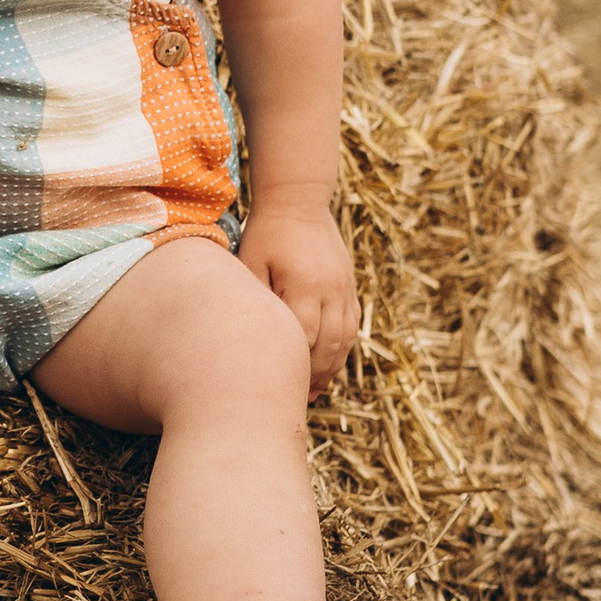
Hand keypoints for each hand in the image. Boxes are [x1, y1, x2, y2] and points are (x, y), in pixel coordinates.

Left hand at [237, 200, 358, 398]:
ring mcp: (345, 289)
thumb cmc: (265, 232)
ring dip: (330, 369)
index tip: (277, 388)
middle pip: (327, 347)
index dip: (292, 368)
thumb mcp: (250, 262)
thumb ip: (254, 298)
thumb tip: (249, 338)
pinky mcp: (349, 285)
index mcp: (305, 286)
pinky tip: (327, 365)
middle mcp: (331, 291)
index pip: (302, 339)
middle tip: (294, 402)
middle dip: (313, 377)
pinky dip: (341, 349)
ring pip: (344, 340)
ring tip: (312, 391)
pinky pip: (351, 326)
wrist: (298, 199)